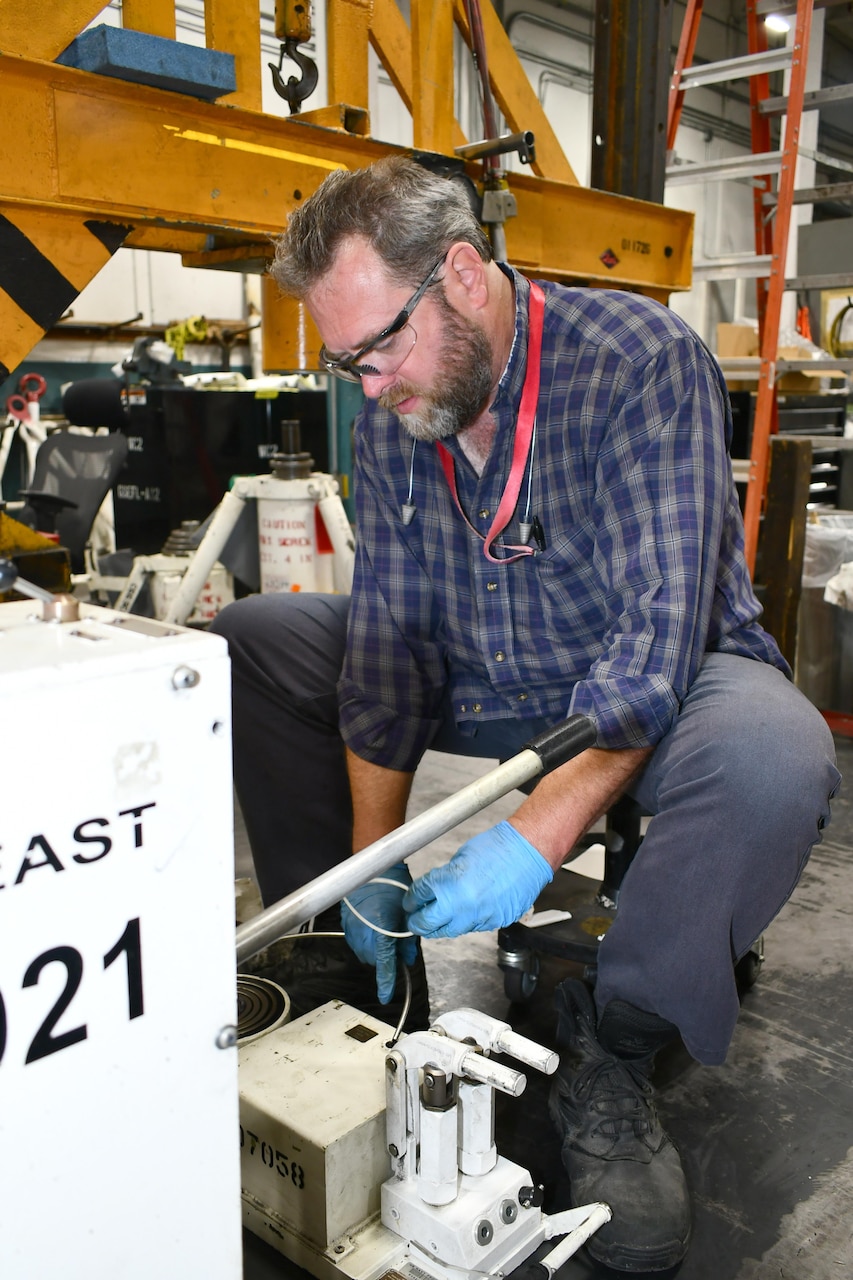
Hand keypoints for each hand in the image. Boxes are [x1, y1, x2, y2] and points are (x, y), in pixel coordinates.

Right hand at [341, 861, 417, 1003]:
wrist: (371, 870)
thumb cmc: (392, 887)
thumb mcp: (406, 915)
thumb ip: (408, 941)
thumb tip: (408, 959)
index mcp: (382, 930)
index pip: (384, 964)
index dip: (386, 982)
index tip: (386, 996)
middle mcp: (364, 933)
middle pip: (375, 960)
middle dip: (385, 959)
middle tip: (396, 946)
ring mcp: (352, 930)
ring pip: (364, 953)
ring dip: (375, 951)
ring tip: (384, 935)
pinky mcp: (345, 926)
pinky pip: (356, 942)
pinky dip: (365, 942)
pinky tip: (373, 929)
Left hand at [403, 821, 552, 938]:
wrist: (528, 852)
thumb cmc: (498, 848)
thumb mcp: (460, 858)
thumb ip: (444, 878)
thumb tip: (434, 890)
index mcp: (448, 884)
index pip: (419, 897)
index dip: (411, 899)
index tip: (410, 902)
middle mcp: (461, 905)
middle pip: (428, 923)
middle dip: (418, 922)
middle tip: (414, 920)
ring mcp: (479, 916)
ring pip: (451, 930)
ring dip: (441, 925)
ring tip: (437, 920)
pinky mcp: (495, 922)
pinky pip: (473, 927)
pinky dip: (465, 922)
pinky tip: (464, 914)